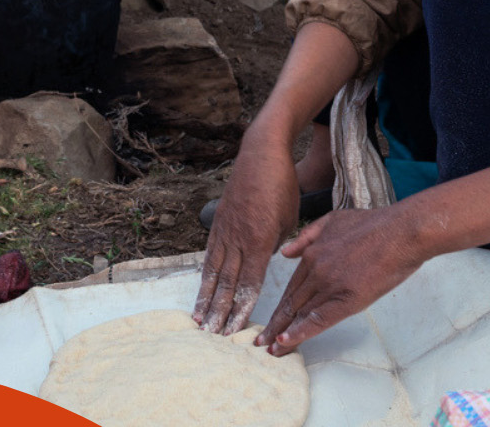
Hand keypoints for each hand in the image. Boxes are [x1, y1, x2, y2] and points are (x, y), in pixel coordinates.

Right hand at [192, 136, 298, 333]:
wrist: (262, 154)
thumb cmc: (283, 186)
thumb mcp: (290, 219)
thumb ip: (278, 245)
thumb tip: (268, 260)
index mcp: (260, 239)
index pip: (250, 282)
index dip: (241, 308)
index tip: (235, 329)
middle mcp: (238, 238)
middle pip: (227, 282)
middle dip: (219, 311)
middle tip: (212, 335)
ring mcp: (225, 230)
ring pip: (213, 271)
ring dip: (205, 298)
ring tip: (199, 320)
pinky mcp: (218, 223)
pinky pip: (209, 254)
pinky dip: (204, 275)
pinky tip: (200, 289)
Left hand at [255, 204, 428, 355]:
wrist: (401, 231)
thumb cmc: (374, 225)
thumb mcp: (333, 220)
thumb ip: (307, 235)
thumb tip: (286, 252)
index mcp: (312, 254)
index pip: (291, 287)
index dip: (280, 307)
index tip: (270, 321)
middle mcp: (315, 270)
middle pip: (290, 303)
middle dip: (274, 325)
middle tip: (259, 341)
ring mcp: (329, 285)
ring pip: (300, 314)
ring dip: (283, 333)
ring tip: (270, 349)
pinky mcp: (346, 299)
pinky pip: (318, 320)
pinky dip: (300, 332)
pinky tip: (286, 342)